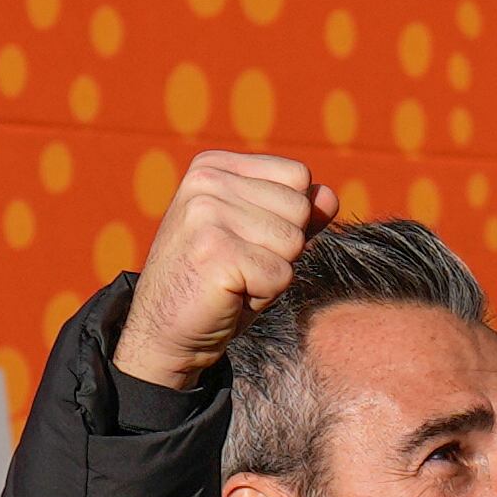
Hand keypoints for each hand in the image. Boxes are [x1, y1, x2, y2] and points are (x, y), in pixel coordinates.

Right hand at [114, 150, 341, 389]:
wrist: (166, 330)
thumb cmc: (218, 284)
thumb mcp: (258, 239)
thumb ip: (295, 214)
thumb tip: (330, 196)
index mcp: (214, 166)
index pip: (297, 176)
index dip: (287, 219)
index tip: (247, 240)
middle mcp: (206, 180)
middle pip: (299, 209)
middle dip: (282, 249)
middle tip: (240, 266)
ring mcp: (207, 214)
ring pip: (293, 242)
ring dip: (273, 273)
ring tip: (235, 279)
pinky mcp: (216, 252)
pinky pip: (281, 274)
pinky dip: (265, 295)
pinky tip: (230, 295)